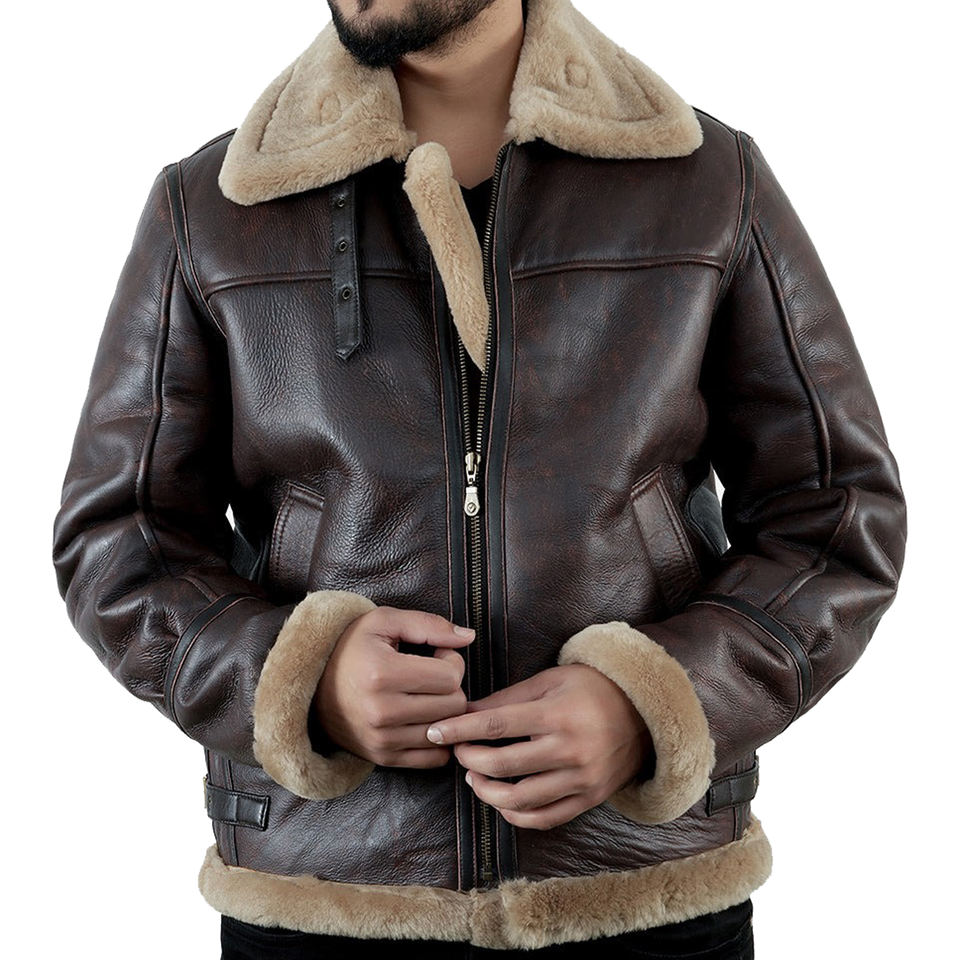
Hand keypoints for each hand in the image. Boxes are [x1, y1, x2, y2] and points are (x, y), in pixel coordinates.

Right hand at [312, 606, 474, 767]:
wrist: (312, 686)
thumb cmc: (352, 648)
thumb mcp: (384, 622)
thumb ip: (430, 625)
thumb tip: (468, 637)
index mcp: (382, 674)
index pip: (451, 676)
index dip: (451, 660)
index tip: (436, 655)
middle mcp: (381, 712)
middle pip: (454, 705)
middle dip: (451, 686)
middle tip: (431, 675)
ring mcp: (382, 739)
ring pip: (447, 731)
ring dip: (444, 712)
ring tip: (426, 694)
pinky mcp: (383, 758)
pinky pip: (434, 758)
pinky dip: (438, 740)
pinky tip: (424, 719)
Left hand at [426, 664, 654, 829]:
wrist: (645, 710)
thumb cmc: (591, 687)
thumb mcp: (551, 681)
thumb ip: (508, 699)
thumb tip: (465, 712)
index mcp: (557, 713)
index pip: (496, 724)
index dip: (460, 730)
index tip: (434, 731)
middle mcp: (569, 749)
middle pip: (503, 764)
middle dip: (469, 760)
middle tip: (457, 752)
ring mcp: (581, 779)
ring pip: (520, 799)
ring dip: (487, 791)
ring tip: (475, 777)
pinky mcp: (590, 798)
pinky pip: (545, 818)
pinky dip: (516, 815)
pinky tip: (502, 802)